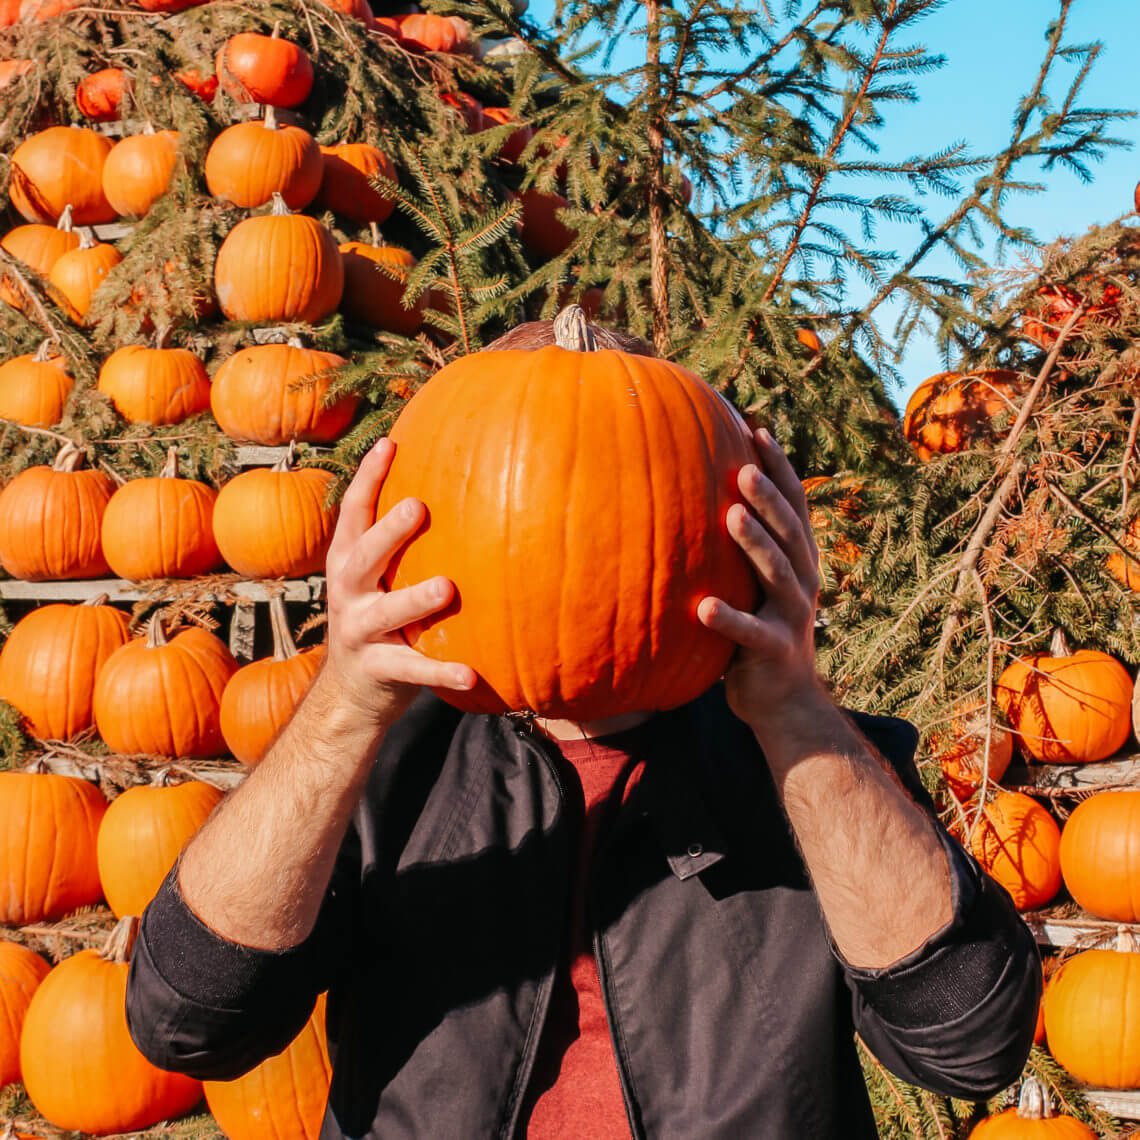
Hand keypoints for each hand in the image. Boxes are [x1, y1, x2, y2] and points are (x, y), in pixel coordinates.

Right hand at [321, 438, 475, 728]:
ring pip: (387, 612)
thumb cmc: (379, 619)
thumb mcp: (380, 577)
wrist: (348, 693)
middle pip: (363, 556)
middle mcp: (348, 592)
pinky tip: (472, 674)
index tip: (390, 444)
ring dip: (415, 599)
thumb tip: (460, 483)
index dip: (369, 478)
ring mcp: (359, 632)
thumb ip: (401, 542)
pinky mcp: (379, 670)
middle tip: (417, 506)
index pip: (354, 513)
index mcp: (347, 562)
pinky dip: (442, 671)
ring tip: (447, 587)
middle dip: (389, 531)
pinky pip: (414, 669)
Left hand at [696, 427, 822, 736]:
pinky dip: (729, 620)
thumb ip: (738, 550)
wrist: (784, 701)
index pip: (793, 506)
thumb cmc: (757, 633)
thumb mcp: (753, 586)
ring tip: (731, 516)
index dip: (780, 468)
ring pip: (778, 574)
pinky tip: (702, 608)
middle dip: (770, 497)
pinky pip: (751, 634)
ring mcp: (792, 617)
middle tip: (744, 466)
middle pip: (790, 532)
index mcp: (798, 561)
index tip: (758, 430)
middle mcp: (802, 582)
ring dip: (756, 544)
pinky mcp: (775, 651)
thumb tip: (690, 498)